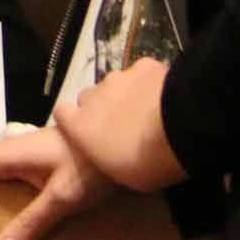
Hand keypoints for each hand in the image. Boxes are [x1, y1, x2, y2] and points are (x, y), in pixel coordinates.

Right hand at [53, 59, 187, 192]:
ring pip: (114, 85)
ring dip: (124, 96)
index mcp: (80, 125)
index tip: (84, 131)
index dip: (72, 120)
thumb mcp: (118, 174)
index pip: (61, 112)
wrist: (178, 131)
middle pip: (89, 98)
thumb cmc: (145, 165)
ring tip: (146, 113)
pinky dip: (147, 84)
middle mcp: (94, 96)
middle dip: (100, 108)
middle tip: (121, 126)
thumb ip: (104, 154)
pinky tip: (163, 97)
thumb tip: (108, 150)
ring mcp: (118, 78)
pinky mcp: (143, 66)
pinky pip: (140, 74)